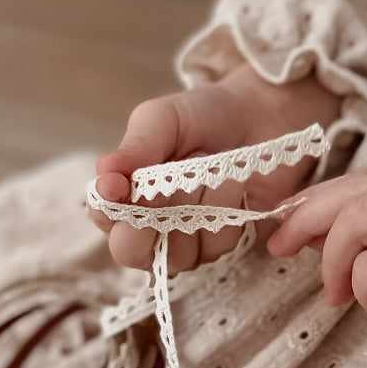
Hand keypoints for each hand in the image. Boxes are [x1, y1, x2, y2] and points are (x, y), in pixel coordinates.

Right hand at [91, 63, 338, 272]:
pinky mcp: (225, 245)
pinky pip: (217, 248)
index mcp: (128, 193)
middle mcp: (153, 225)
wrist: (262, 113)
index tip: (117, 186)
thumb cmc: (205, 114)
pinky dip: (227, 214)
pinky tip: (236, 185)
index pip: (104, 217)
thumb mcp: (163, 119)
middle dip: (149, 224)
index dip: (109, 210)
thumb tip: (104, 173)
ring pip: (178, 253)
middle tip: (170, 188)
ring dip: (196, 209)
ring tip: (212, 168)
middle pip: (131, 252)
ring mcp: (190, 241)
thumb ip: (135, 147)